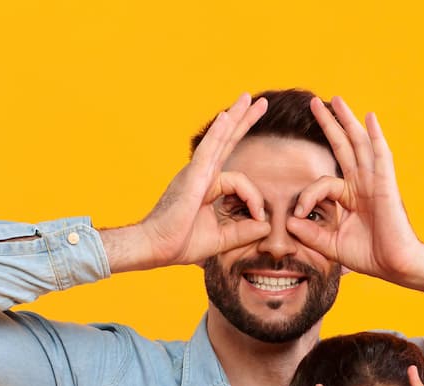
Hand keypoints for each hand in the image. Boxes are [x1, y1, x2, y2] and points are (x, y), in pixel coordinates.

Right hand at [117, 94, 271, 270]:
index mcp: (208, 187)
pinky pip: (208, 151)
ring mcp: (196, 172)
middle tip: (260, 103)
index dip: (255, 199)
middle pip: (227, 142)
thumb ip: (245, 231)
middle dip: (244, 122)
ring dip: (237, 118)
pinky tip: (227, 117)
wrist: (157, 247)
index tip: (259, 218)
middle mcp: (202, 174)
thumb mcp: (222, 238)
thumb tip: (266, 224)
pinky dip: (218, 133)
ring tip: (249, 98)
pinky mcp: (193, 177)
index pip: (240, 180)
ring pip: (221, 140)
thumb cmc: (182, 243)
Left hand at [285, 96, 423, 284]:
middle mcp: (363, 185)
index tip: (298, 214)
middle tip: (315, 103)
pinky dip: (376, 136)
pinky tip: (370, 118)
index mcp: (351, 197)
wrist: (396, 266)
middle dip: (329, 125)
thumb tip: (289, 221)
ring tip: (336, 100)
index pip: (322, 183)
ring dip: (347, 121)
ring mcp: (375, 182)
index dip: (307, 196)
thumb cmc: (371, 256)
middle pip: (344, 147)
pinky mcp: (386, 185)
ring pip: (359, 144)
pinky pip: (381, 156)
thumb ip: (311, 234)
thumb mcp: (332, 245)